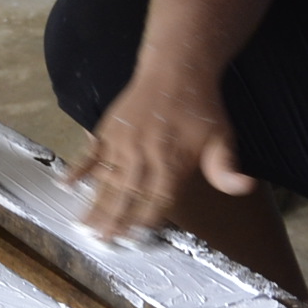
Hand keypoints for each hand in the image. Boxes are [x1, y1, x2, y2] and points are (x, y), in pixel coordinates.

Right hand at [67, 67, 253, 239]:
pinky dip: (77, 169)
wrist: (176, 67)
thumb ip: (225, 167)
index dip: (145, 221)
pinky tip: (65, 184)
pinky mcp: (109, 129)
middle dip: (114, 220)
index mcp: (172, 160)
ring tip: (84, 225)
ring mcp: (123, 141)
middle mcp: (144, 153)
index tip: (134, 239)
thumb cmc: (200, 106)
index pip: (156, 200)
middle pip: (126, 195)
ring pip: (107, 180)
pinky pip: (90, 153)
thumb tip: (242, 187)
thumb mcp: (221, 136)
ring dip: (95, 204)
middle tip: (102, 241)